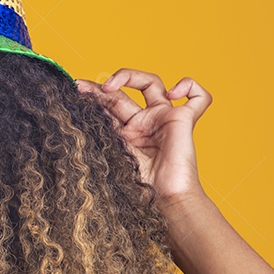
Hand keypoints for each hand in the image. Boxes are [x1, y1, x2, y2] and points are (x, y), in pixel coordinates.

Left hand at [75, 69, 210, 206]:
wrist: (165, 198)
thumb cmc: (141, 185)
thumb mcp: (112, 153)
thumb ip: (101, 133)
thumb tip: (75, 117)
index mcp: (127, 131)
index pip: (108, 105)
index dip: (92, 95)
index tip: (74, 89)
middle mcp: (145, 121)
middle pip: (122, 92)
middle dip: (99, 87)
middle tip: (81, 86)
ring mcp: (164, 117)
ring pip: (151, 82)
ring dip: (128, 76)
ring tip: (109, 86)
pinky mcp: (184, 119)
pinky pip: (199, 97)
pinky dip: (189, 86)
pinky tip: (172, 94)